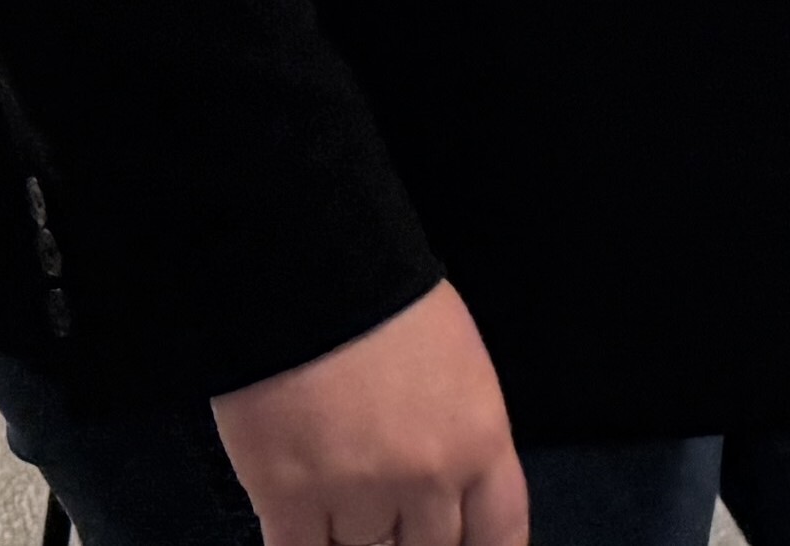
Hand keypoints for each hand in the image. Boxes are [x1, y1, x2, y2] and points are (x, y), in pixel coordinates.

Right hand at [212, 283, 523, 545]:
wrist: (310, 270)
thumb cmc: (386, 304)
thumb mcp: (459, 366)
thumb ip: (462, 437)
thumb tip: (448, 491)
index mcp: (480, 441)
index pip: (500, 534)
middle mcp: (429, 479)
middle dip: (409, 540)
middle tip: (388, 514)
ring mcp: (359, 493)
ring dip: (351, 537)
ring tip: (338, 501)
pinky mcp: (289, 497)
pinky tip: (300, 529)